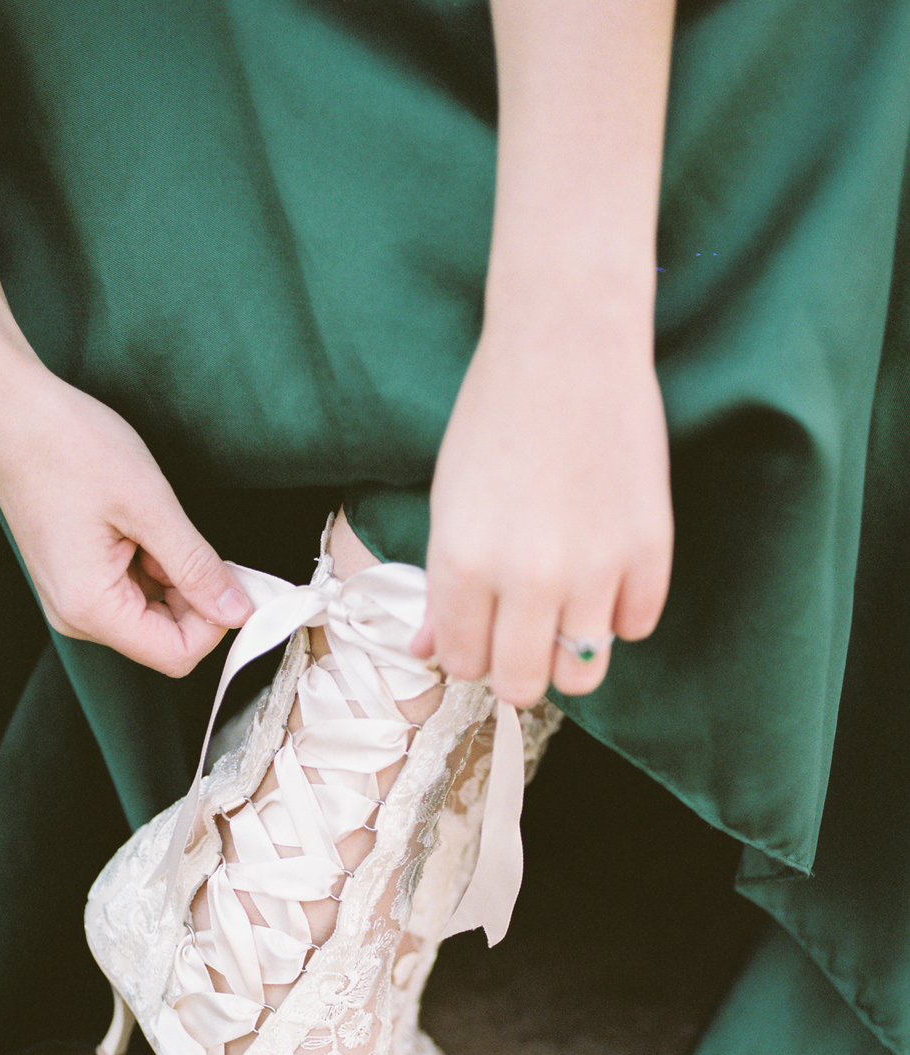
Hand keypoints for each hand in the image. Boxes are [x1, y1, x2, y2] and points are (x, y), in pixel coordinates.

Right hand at [0, 360, 250, 676]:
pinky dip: (155, 569)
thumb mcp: (149, 505)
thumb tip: (237, 609)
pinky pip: (131, 594)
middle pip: (165, 640)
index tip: (234, 579)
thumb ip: (196, 566)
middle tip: (209, 547)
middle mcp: (77, 616)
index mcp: (90, 607)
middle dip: (199, 601)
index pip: (176, 655)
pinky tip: (146, 528)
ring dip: (177, 581)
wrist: (9, 411)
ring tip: (165, 527)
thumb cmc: (68, 446)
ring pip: (152, 616)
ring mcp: (73, 599)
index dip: (216, 623)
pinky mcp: (76, 579)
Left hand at [415, 314, 672, 705]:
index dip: (470, 653)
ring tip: (565, 611)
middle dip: (517, 669)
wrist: (567, 345)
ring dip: (570, 654)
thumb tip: (428, 652)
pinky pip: (636, 627)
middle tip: (522, 633)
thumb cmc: (494, 418)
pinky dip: (620, 612)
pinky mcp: (649, 550)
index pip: (463, 662)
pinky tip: (605, 572)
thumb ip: (440, 587)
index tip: (480, 630)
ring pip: (583, 675)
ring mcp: (594, 568)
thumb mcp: (447, 503)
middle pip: (521, 685)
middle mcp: (527, 577)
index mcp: (463, 564)